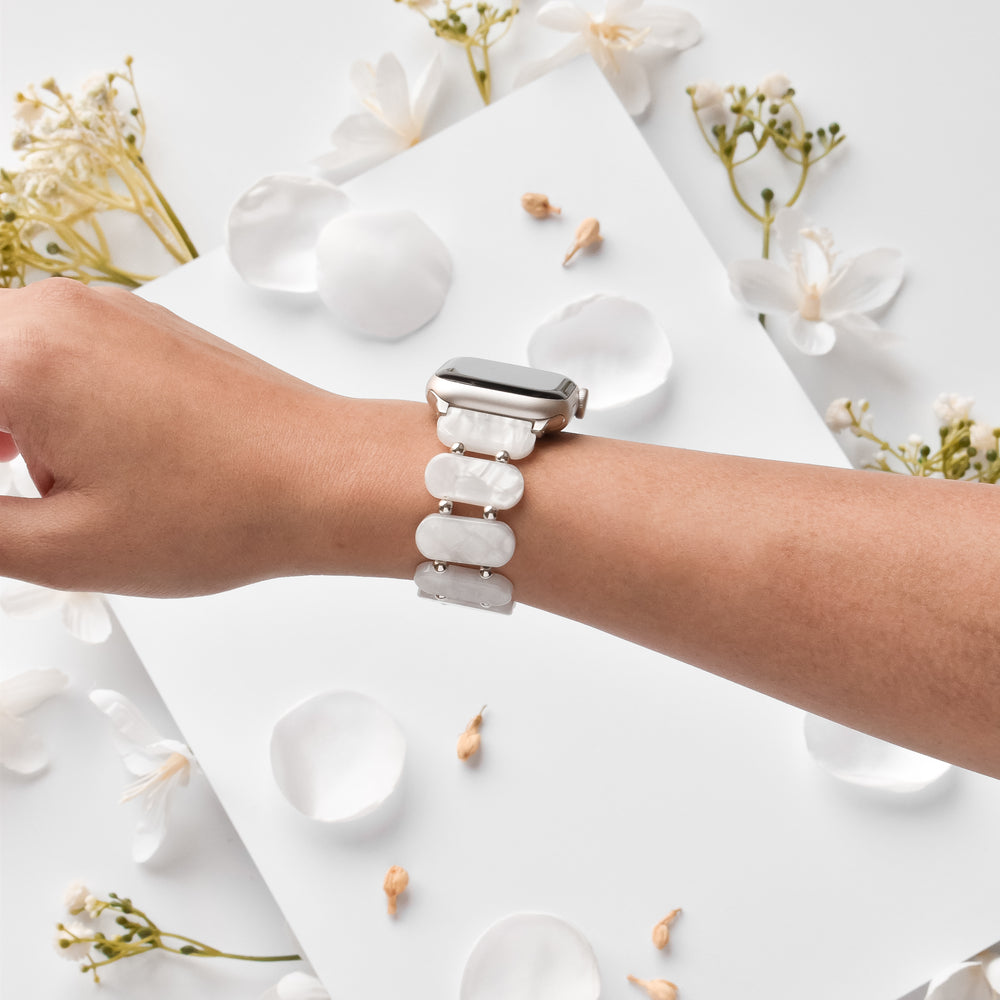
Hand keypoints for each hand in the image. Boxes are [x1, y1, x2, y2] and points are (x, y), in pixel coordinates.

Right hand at [0, 279, 363, 595]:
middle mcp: (54, 310)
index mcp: (20, 356)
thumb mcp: (62, 547)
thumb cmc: (225, 509)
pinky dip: (24, 395)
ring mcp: (101, 309)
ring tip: (13, 483)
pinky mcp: (137, 323)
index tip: (2, 492)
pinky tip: (49, 456)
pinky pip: (44, 346)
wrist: (326, 475)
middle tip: (10, 494)